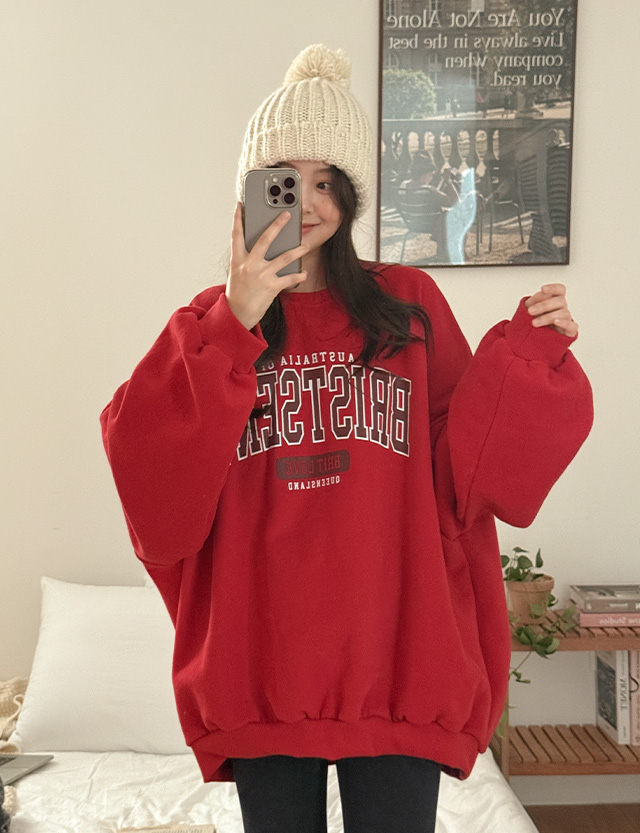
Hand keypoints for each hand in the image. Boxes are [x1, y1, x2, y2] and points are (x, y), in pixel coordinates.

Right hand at [225, 203, 307, 330]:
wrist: (238, 314)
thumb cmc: (239, 291)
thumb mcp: (237, 272)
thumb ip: (247, 258)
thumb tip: (263, 245)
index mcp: (238, 259)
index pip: (236, 235)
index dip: (237, 219)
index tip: (240, 205)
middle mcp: (249, 265)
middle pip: (265, 239)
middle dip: (277, 225)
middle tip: (287, 214)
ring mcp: (261, 275)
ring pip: (284, 257)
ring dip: (298, 250)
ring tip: (305, 245)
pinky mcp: (272, 287)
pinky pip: (290, 278)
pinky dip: (299, 275)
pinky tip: (304, 273)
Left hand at [524, 283, 577, 337]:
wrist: (533, 339)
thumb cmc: (534, 320)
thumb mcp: (530, 308)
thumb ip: (535, 300)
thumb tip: (542, 294)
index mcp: (555, 299)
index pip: (560, 290)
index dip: (553, 288)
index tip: (543, 289)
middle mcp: (563, 308)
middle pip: (560, 301)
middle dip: (544, 306)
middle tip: (530, 311)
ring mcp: (567, 319)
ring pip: (563, 313)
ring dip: (547, 317)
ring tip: (534, 323)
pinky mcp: (570, 331)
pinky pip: (572, 326)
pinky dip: (565, 323)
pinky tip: (556, 322)